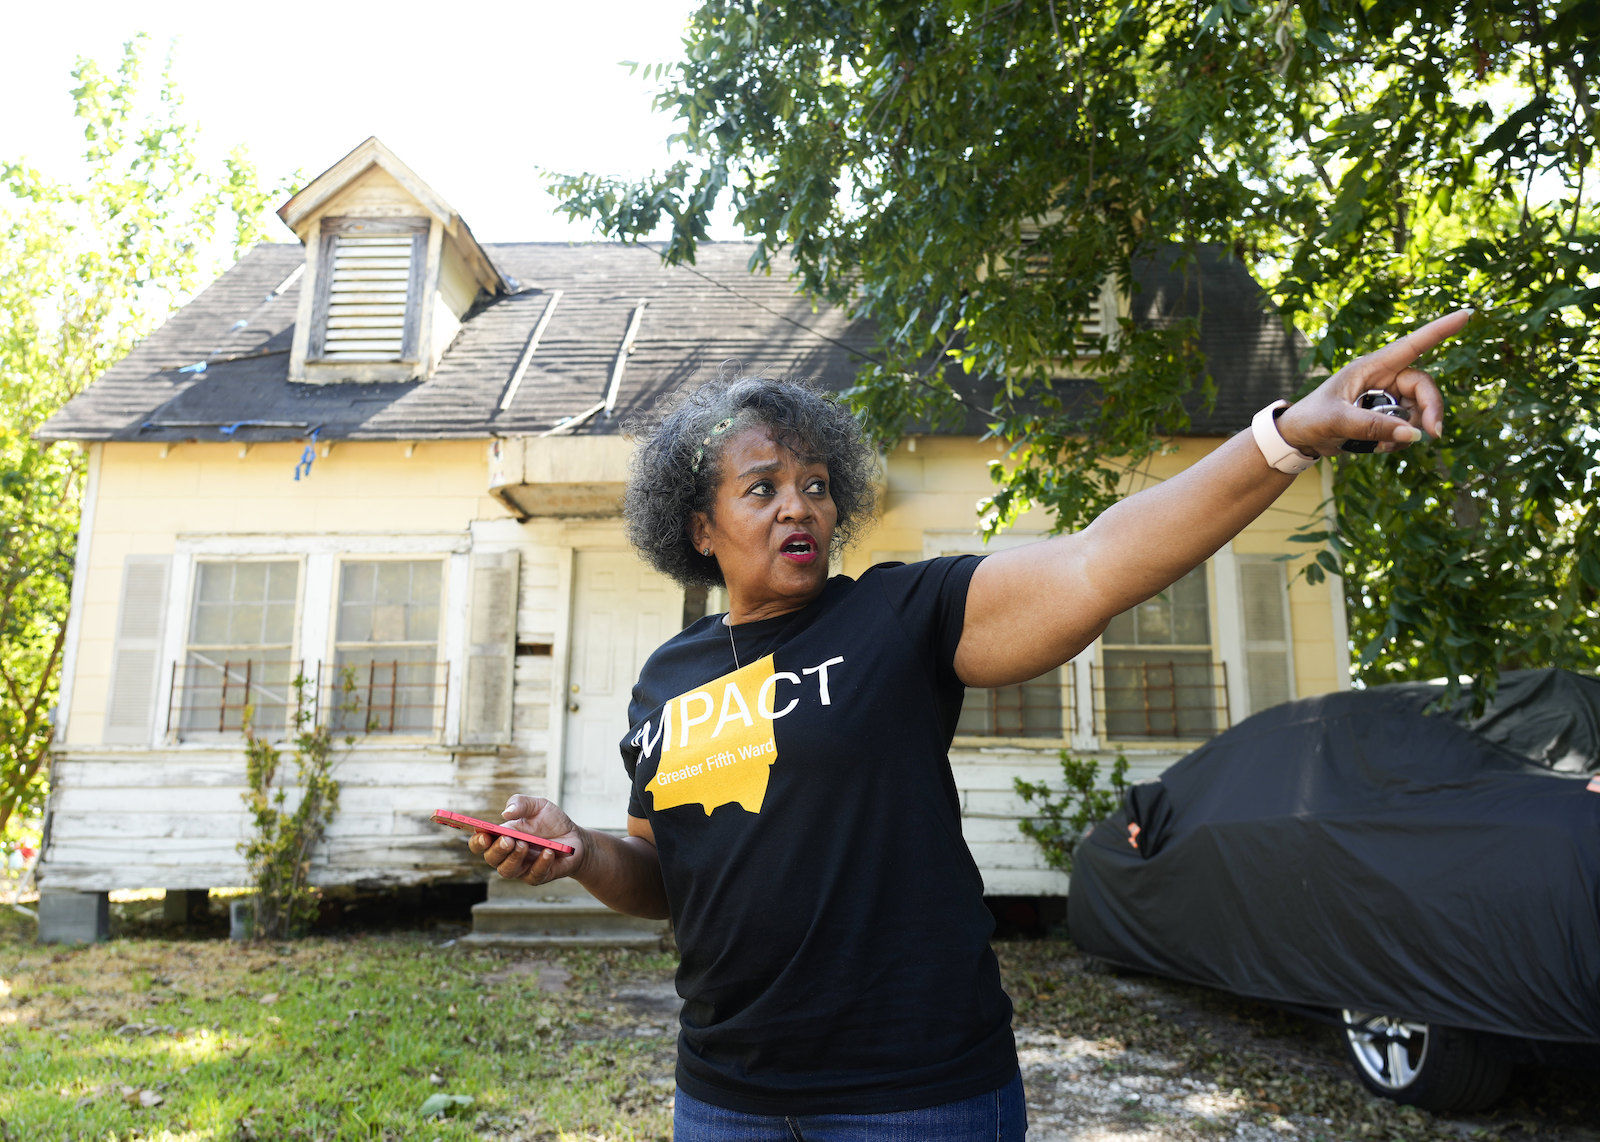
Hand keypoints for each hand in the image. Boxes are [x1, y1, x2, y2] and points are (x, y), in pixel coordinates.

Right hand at [468, 794, 586, 885]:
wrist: (575, 838)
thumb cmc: (551, 822)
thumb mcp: (538, 805)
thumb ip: (521, 803)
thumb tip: (506, 813)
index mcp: (501, 836)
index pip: (480, 843)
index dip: (477, 840)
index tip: (483, 833)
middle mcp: (507, 855)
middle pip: (491, 858)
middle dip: (497, 849)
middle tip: (508, 840)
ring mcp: (522, 868)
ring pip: (507, 871)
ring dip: (514, 858)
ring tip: (524, 845)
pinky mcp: (538, 876)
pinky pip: (534, 875)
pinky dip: (541, 863)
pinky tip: (548, 852)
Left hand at [1274, 309, 1470, 456]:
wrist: (1297, 437)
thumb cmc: (1310, 419)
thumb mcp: (1337, 421)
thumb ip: (1373, 427)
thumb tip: (1415, 435)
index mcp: (1370, 367)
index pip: (1411, 345)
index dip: (1440, 330)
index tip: (1466, 314)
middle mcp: (1383, 378)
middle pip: (1423, 387)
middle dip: (1431, 409)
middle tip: (1433, 434)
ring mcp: (1386, 397)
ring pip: (1418, 410)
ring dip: (1409, 430)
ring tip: (1382, 446)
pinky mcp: (1386, 416)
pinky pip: (1407, 427)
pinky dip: (1399, 439)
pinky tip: (1379, 448)